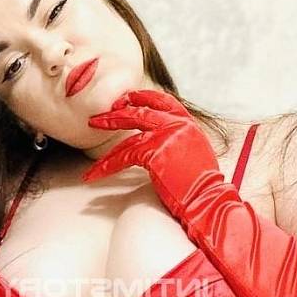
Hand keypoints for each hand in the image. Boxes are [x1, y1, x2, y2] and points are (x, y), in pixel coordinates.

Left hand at [84, 89, 224, 218]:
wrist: (206, 198)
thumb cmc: (200, 185)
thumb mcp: (193, 153)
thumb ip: (178, 140)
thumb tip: (162, 143)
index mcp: (188, 122)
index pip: (162, 100)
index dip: (142, 98)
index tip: (125, 99)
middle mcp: (178, 124)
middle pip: (140, 113)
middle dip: (115, 115)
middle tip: (97, 119)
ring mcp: (166, 135)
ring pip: (128, 138)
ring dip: (106, 147)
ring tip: (90, 154)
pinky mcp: (155, 151)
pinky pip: (124, 156)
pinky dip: (107, 166)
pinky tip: (95, 174)